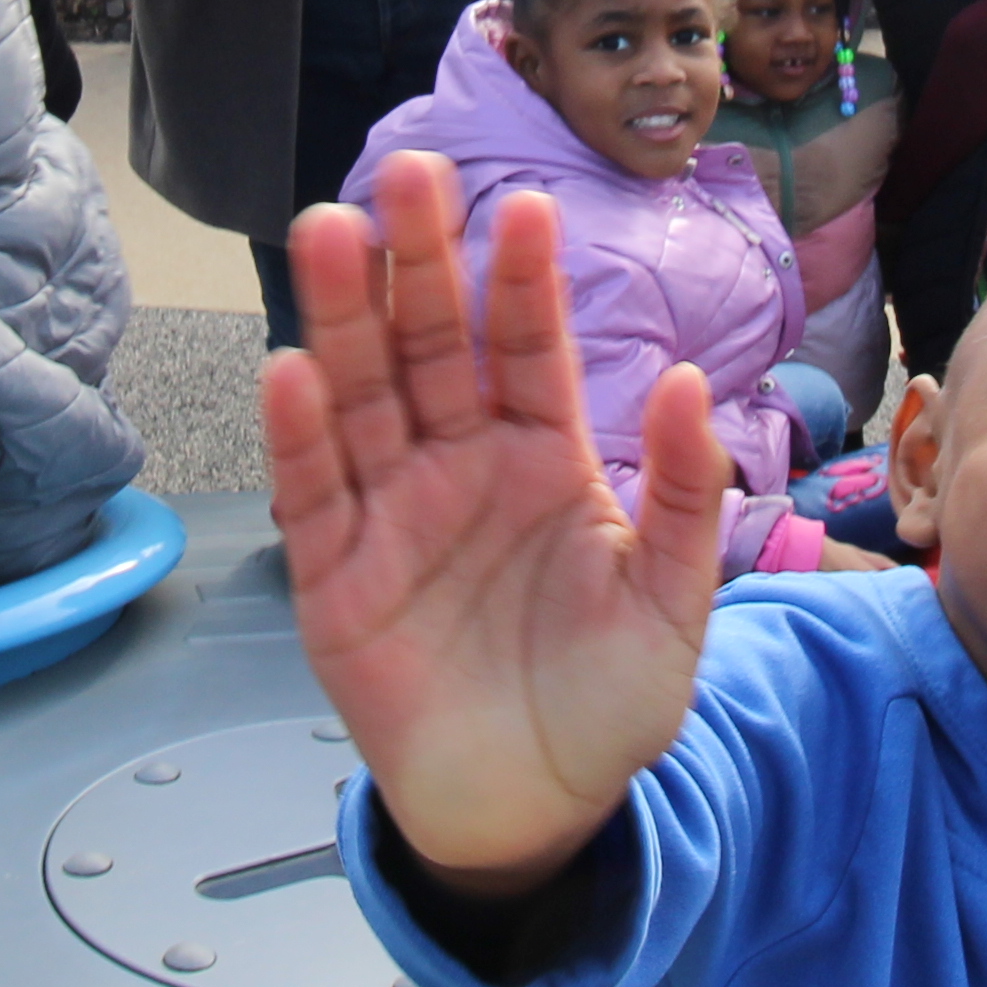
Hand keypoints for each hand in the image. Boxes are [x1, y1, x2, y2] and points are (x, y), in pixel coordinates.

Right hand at [261, 153, 735, 898]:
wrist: (536, 812)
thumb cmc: (607, 703)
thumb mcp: (672, 604)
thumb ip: (688, 498)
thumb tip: (693, 385)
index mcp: (542, 457)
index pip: (526, 347)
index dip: (520, 280)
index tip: (524, 207)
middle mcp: (458, 466)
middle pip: (428, 345)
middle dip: (416, 260)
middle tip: (406, 174)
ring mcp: (391, 514)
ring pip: (359, 396)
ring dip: (343, 317)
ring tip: (331, 233)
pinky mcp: (336, 578)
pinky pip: (314, 494)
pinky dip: (300, 436)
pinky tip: (293, 370)